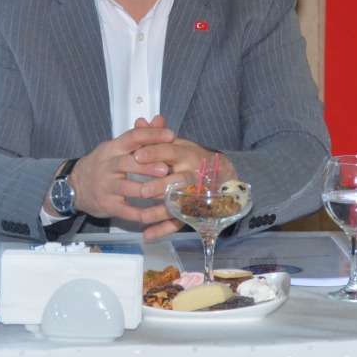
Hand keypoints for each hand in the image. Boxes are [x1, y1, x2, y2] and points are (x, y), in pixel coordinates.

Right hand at [67, 116, 226, 240]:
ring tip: (164, 192)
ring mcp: (106, 186)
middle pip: (127, 163)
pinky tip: (153, 215)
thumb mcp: (117, 147)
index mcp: (113, 148)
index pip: (132, 137)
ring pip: (126, 188)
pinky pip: (124, 210)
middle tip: (165, 168)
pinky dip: (139, 214)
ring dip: (145, 190)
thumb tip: (160, 120)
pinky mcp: (107, 205)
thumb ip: (141, 135)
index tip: (171, 136)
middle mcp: (108, 166)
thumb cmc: (103, 164)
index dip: (151, 136)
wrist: (73, 185)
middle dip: (147, 166)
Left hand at [128, 124, 235, 241]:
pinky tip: (148, 235)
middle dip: (161, 186)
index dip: (154, 153)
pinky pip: (179, 222)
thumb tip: (141, 121)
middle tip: (143, 191)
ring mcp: (194, 194)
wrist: (220, 174)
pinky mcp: (193, 211)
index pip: (169, 151)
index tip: (136, 156)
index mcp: (185, 154)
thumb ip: (157, 135)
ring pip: (179, 204)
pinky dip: (163, 230)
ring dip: (161, 211)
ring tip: (143, 217)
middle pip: (177, 180)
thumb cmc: (190, 158)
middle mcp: (191, 174)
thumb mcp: (176, 143)